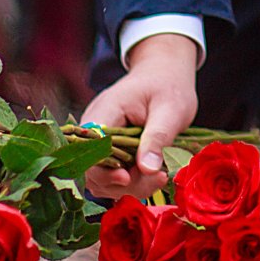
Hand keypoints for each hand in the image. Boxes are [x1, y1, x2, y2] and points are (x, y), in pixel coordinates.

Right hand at [79, 32, 200, 201]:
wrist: (165, 74)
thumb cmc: (168, 86)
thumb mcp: (170, 109)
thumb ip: (157, 138)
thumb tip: (147, 169)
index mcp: (104, 112)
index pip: (89, 148)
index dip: (103, 169)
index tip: (128, 178)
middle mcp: (95, 129)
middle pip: (93, 169)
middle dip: (122, 182)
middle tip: (157, 180)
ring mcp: (100, 141)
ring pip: (102, 177)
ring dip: (130, 185)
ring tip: (160, 177)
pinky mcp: (110, 151)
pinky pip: (112, 174)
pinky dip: (132, 180)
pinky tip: (154, 175)